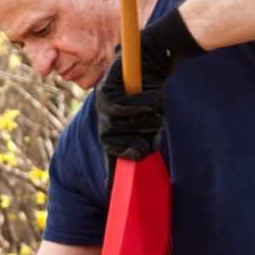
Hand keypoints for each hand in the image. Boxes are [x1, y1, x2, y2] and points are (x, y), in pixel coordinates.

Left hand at [95, 50, 165, 187]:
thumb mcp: (152, 124)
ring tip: (153, 107)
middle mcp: (103, 120)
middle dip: (136, 141)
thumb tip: (141, 157)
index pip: (110, 155)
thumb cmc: (152, 96)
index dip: (109, 173)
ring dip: (143, 120)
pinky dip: (139, 105)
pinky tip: (150, 100)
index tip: (111, 191)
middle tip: (152, 129)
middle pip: (113, 144)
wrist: (154, 63)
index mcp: (113, 130)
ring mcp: (100, 106)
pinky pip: (120, 107)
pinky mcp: (104, 90)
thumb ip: (147, 140)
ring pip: (118, 126)